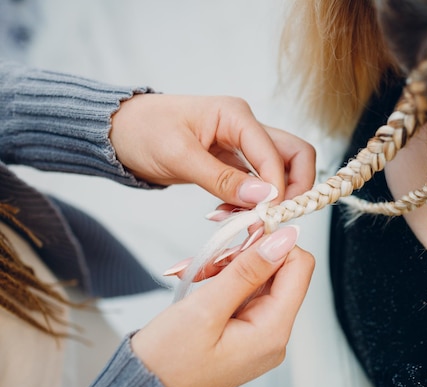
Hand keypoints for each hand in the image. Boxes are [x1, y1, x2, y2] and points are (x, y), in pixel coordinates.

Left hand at [110, 94, 315, 205]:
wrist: (120, 132)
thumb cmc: (144, 131)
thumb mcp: (179, 156)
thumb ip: (222, 179)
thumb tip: (263, 198)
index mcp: (236, 115)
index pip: (277, 153)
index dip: (279, 188)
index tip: (267, 217)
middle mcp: (247, 127)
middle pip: (295, 155)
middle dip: (295, 189)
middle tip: (277, 217)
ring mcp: (243, 145)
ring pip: (280, 171)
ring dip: (272, 199)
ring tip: (243, 219)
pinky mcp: (234, 162)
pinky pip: (258, 184)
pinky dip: (252, 202)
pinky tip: (229, 213)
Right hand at [130, 226, 314, 386]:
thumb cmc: (168, 362)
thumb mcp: (204, 309)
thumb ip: (246, 271)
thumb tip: (283, 239)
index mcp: (272, 332)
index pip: (299, 267)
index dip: (275, 242)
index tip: (244, 232)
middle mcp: (274, 334)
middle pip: (280, 271)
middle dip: (246, 255)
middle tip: (210, 259)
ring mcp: (261, 334)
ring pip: (260, 278)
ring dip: (230, 266)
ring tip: (198, 272)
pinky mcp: (247, 331)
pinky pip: (246, 292)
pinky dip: (225, 280)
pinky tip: (202, 281)